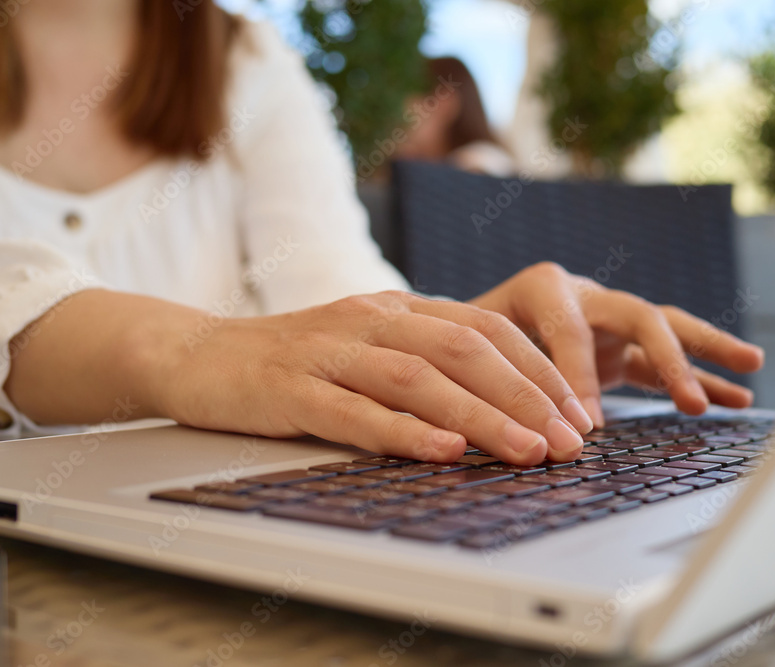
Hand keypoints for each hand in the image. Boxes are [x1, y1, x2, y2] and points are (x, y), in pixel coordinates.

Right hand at [156, 291, 594, 464]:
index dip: (539, 371)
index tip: (578, 415)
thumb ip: (423, 365)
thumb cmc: (294, 361)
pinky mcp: (289, 390)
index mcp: (396, 308)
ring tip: (527, 451)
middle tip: (568, 442)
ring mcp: (328, 351)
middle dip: (525, 396)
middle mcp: (369, 319)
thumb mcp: (367, 348)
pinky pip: (353, 411)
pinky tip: (443, 451)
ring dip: (480, 415)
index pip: (485, 329)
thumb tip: (502, 407)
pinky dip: (402, 432)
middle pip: (464, 349)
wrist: (197, 353)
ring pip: (417, 378)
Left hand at [468, 262, 764, 427]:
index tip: (586, 424)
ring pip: (666, 328)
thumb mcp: (467, 348)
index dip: (581, 375)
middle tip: (690, 401)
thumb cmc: (457, 338)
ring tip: (752, 363)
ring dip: (708, 348)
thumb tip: (532, 423)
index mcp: (543, 287)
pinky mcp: (619, 345)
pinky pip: (664, 359)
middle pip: (640, 316)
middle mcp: (584, 295)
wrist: (455, 325)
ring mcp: (607, 319)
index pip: (573, 328)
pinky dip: (699, 376)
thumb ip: (495, 374)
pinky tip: (737, 395)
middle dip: (670, 357)